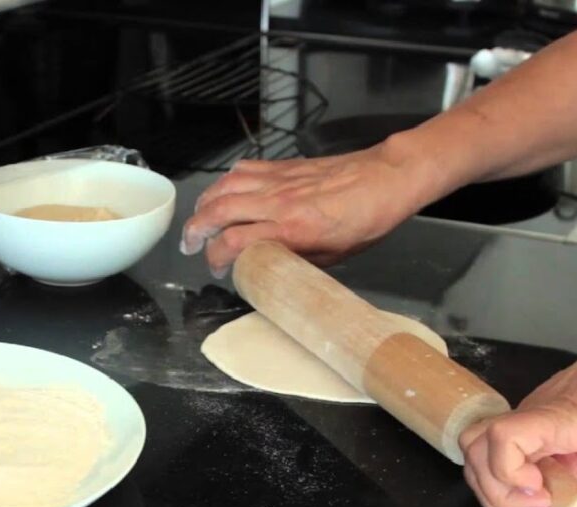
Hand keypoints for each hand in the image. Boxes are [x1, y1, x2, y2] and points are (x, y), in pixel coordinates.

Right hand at [180, 141, 438, 275]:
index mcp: (292, 229)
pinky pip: (244, 169)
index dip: (216, 257)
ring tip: (197, 220)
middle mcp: (279, 202)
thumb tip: (270, 268)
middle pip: (219, 210)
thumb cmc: (367, 220)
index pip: (234, 240)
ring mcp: (279, 180)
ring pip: (225, 186)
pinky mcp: (284, 166)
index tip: (217, 269)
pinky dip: (226, 181)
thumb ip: (296, 260)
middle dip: (196, 229)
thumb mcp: (333, 256)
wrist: (386, 179)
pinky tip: (223, 191)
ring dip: (204, 203)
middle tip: (190, 246)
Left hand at [457, 294, 576, 506]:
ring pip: (476, 452)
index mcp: (531, 425)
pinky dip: (511, 471)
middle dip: (498, 501)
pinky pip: (502, 440)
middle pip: (473, 461)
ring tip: (541, 500)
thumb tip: (560, 492)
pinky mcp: (548, 414)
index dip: (502, 497)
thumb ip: (571, 463)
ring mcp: (533, 414)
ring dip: (503, 491)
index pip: (486, 463)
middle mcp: (524, 418)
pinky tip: (541, 482)